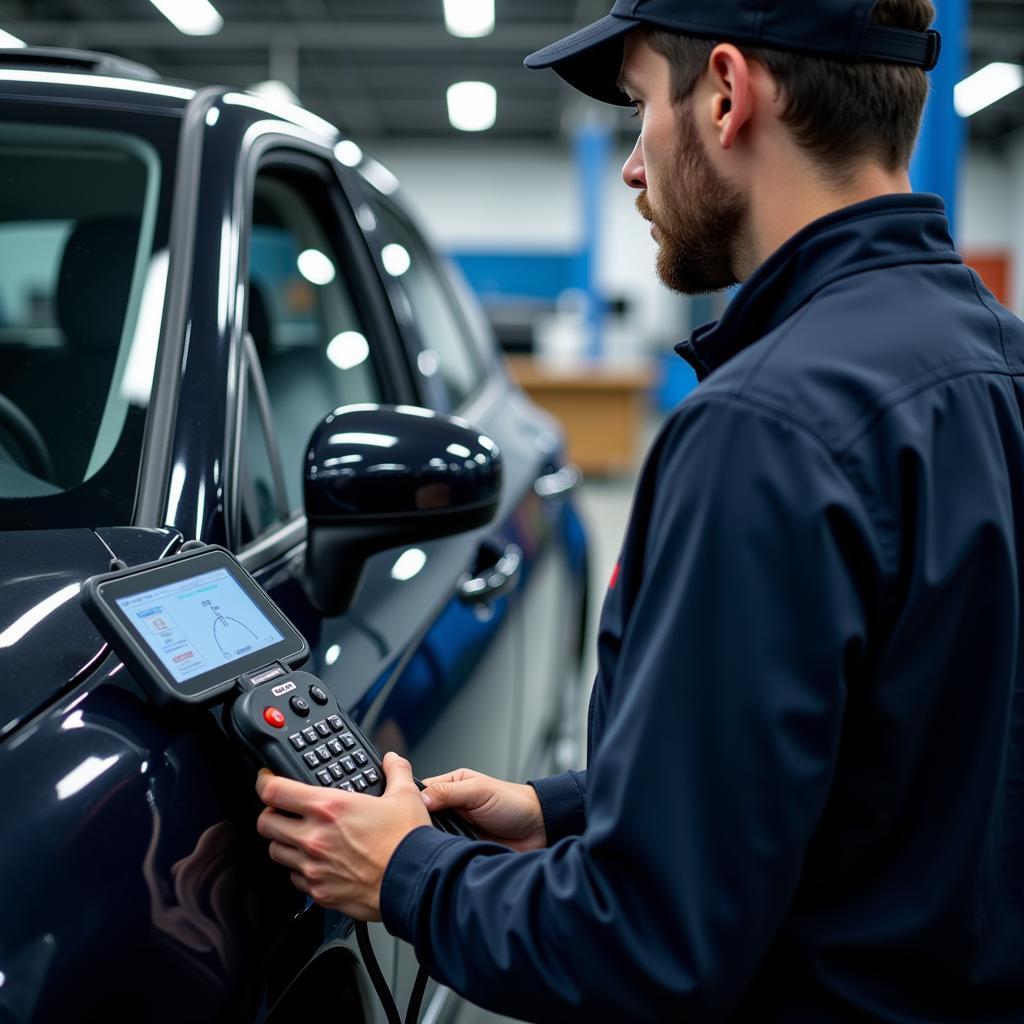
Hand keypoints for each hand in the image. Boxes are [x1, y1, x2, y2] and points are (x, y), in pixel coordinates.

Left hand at [255, 753, 430, 919]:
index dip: (264, 781)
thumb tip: (392, 760)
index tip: (267, 779)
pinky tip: (315, 863)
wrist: (414, 882)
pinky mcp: (319, 893)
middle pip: (266, 823)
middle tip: (281, 810)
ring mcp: (314, 867)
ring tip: (297, 837)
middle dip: (270, 813)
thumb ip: (395, 771)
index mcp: (329, 807)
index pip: (275, 791)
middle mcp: (314, 837)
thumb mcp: (405, 794)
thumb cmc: (407, 841)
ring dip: (283, 842)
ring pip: (276, 852)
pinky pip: (294, 879)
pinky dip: (299, 870)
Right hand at [420, 768, 546, 851]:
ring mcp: (454, 829)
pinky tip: (440, 859)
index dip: (410, 803)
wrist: (537, 829)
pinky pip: (444, 854)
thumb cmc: (513, 803)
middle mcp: (450, 807)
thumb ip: (449, 792)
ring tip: (427, 849)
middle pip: (421, 818)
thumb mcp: (479, 791)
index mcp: (451, 785)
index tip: (402, 813)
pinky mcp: (460, 848)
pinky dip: (442, 856)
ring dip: (430, 843)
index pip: (420, 792)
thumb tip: (420, 797)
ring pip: (430, 838)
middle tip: (413, 835)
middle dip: (418, 826)